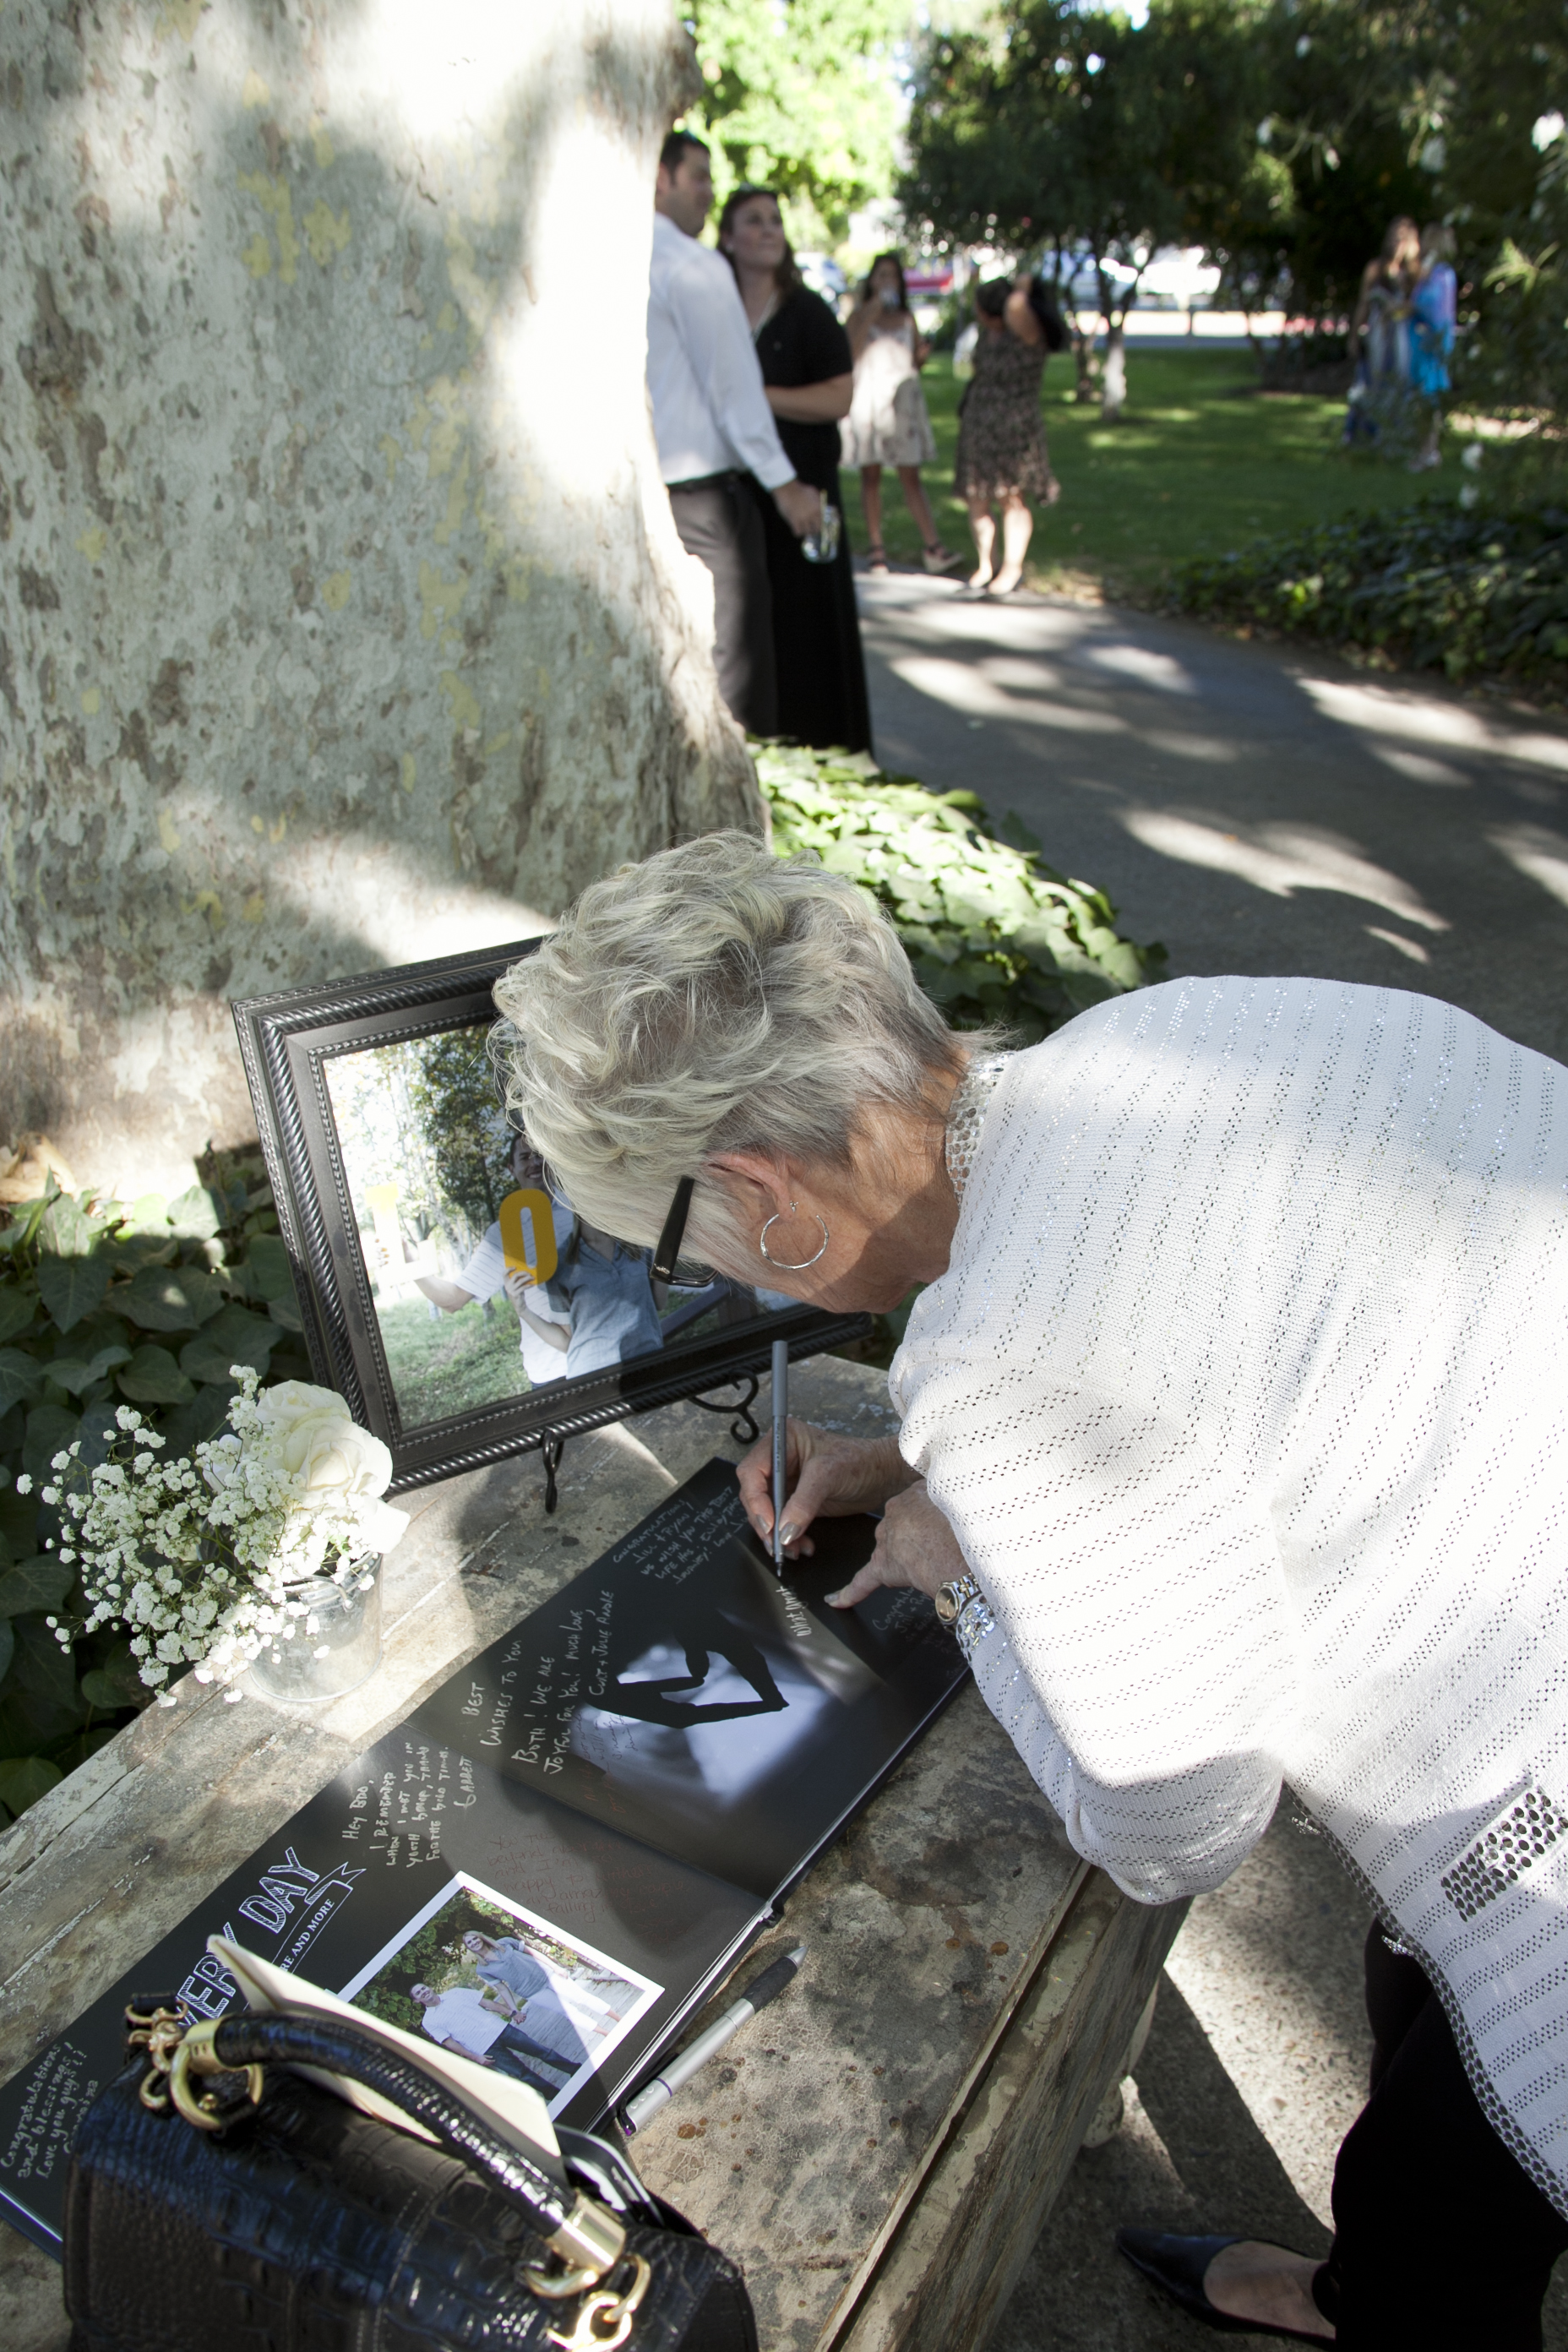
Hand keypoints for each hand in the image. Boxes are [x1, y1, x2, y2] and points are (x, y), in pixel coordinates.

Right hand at [501, 1268, 533, 1308]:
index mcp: (506, 1283)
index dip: (508, 1269)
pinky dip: (529, 1285)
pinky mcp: (515, 1294)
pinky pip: (524, 1287)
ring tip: (533, 1278)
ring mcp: (511, 1291)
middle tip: (529, 1273)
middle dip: (523, 1273)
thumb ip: (517, 1280)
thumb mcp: (517, 1287)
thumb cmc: (519, 1294)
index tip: (515, 1267)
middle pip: (515, 1275)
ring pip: (521, 1281)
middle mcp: (507, 1286)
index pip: (504, 1274)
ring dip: (528, 1278)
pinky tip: (533, 1285)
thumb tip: (526, 1272)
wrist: (519, 1306)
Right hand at [736, 1421, 915, 1556]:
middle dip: (765, 1523)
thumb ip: (803, 1503)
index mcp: (781, 1440)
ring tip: (792, 1550)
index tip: (769, 1524)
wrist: (883, 1476)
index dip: (756, 1500)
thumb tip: (783, 1531)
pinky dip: (789, 1538)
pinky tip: (802, 1546)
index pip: (752, 1472)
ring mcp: (786, 1482)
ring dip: (777, 1536)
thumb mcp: (828, 1475)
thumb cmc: (860, 1461)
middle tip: (776, 1544)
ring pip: (767, 1514)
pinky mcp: (795, 1501)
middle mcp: (779, 1460)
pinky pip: (782, 1524)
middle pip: (754, 1495)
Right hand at [772, 477, 821, 538]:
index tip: (817, 526)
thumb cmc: (800, 489)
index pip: (823, 522)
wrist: (788, 489)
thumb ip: (818, 500)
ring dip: (804, 531)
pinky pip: (797, 532)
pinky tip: (795, 528)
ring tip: (802, 528)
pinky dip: (797, 532)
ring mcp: (803, 518)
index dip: (819, 525)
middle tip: (809, 529)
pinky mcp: (794, 521)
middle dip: (813, 530)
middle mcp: (812, 515)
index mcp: (818, 508)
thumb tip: (822, 506)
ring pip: (807, 532)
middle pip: (816, 529)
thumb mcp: (813, 492)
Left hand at [826, 1480, 967, 1609]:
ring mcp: (887, 1540)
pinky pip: (862, 1581)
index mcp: (913, 1494)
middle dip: (917, 1535)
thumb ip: (951, 1500)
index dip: (930, 1518)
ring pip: (890, 1547)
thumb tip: (951, 1504)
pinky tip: (835, 1600)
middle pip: (902, 1525)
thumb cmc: (968, 1533)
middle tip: (942, 1544)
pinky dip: (849, 1593)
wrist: (964, 1558)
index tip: (942, 1524)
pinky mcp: (883, 1568)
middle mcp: (895, 1512)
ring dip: (903, 1555)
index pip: (916, 1504)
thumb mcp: (963, 1503)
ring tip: (931, 1561)